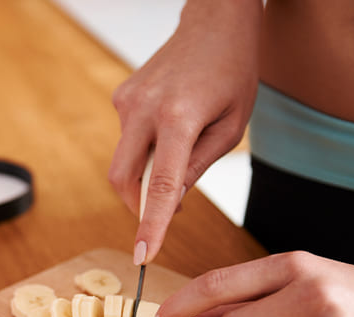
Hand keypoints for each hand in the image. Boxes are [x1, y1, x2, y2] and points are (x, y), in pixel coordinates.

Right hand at [109, 0, 262, 264]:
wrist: (214, 22)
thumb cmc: (232, 72)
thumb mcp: (231, 127)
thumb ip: (198, 167)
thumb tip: (171, 202)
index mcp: (179, 117)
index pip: (161, 186)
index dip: (151, 225)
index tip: (142, 256)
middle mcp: (144, 109)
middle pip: (122, 178)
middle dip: (137, 205)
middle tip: (161, 213)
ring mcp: (127, 101)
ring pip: (124, 160)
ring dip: (146, 173)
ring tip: (180, 150)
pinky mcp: (121, 97)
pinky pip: (127, 139)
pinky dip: (145, 149)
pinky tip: (169, 127)